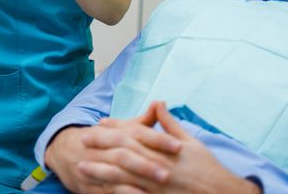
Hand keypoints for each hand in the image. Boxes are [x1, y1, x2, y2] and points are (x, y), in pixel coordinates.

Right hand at [45, 114, 179, 193]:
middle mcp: (102, 148)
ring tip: (156, 187)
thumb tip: (160, 103)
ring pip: (115, 173)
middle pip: (125, 154)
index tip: (178, 146)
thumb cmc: (100, 141)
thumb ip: (141, 121)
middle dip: (146, 163)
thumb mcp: (119, 128)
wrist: (63, 151)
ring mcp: (93, 167)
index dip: (157, 139)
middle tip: (168, 172)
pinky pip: (105, 191)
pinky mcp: (88, 186)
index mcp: (112, 132)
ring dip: (135, 181)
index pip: (136, 133)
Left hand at [84, 103, 260, 193]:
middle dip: (101, 145)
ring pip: (122, 176)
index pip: (135, 133)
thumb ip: (170, 123)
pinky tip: (100, 190)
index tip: (100, 123)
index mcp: (165, 148)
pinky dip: (114, 192)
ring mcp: (155, 185)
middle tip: (83, 140)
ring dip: (100, 170)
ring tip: (81, 167)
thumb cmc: (206, 167)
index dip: (116, 127)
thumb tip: (158, 102)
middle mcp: (158, 165)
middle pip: (123, 151)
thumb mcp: (190, 141)